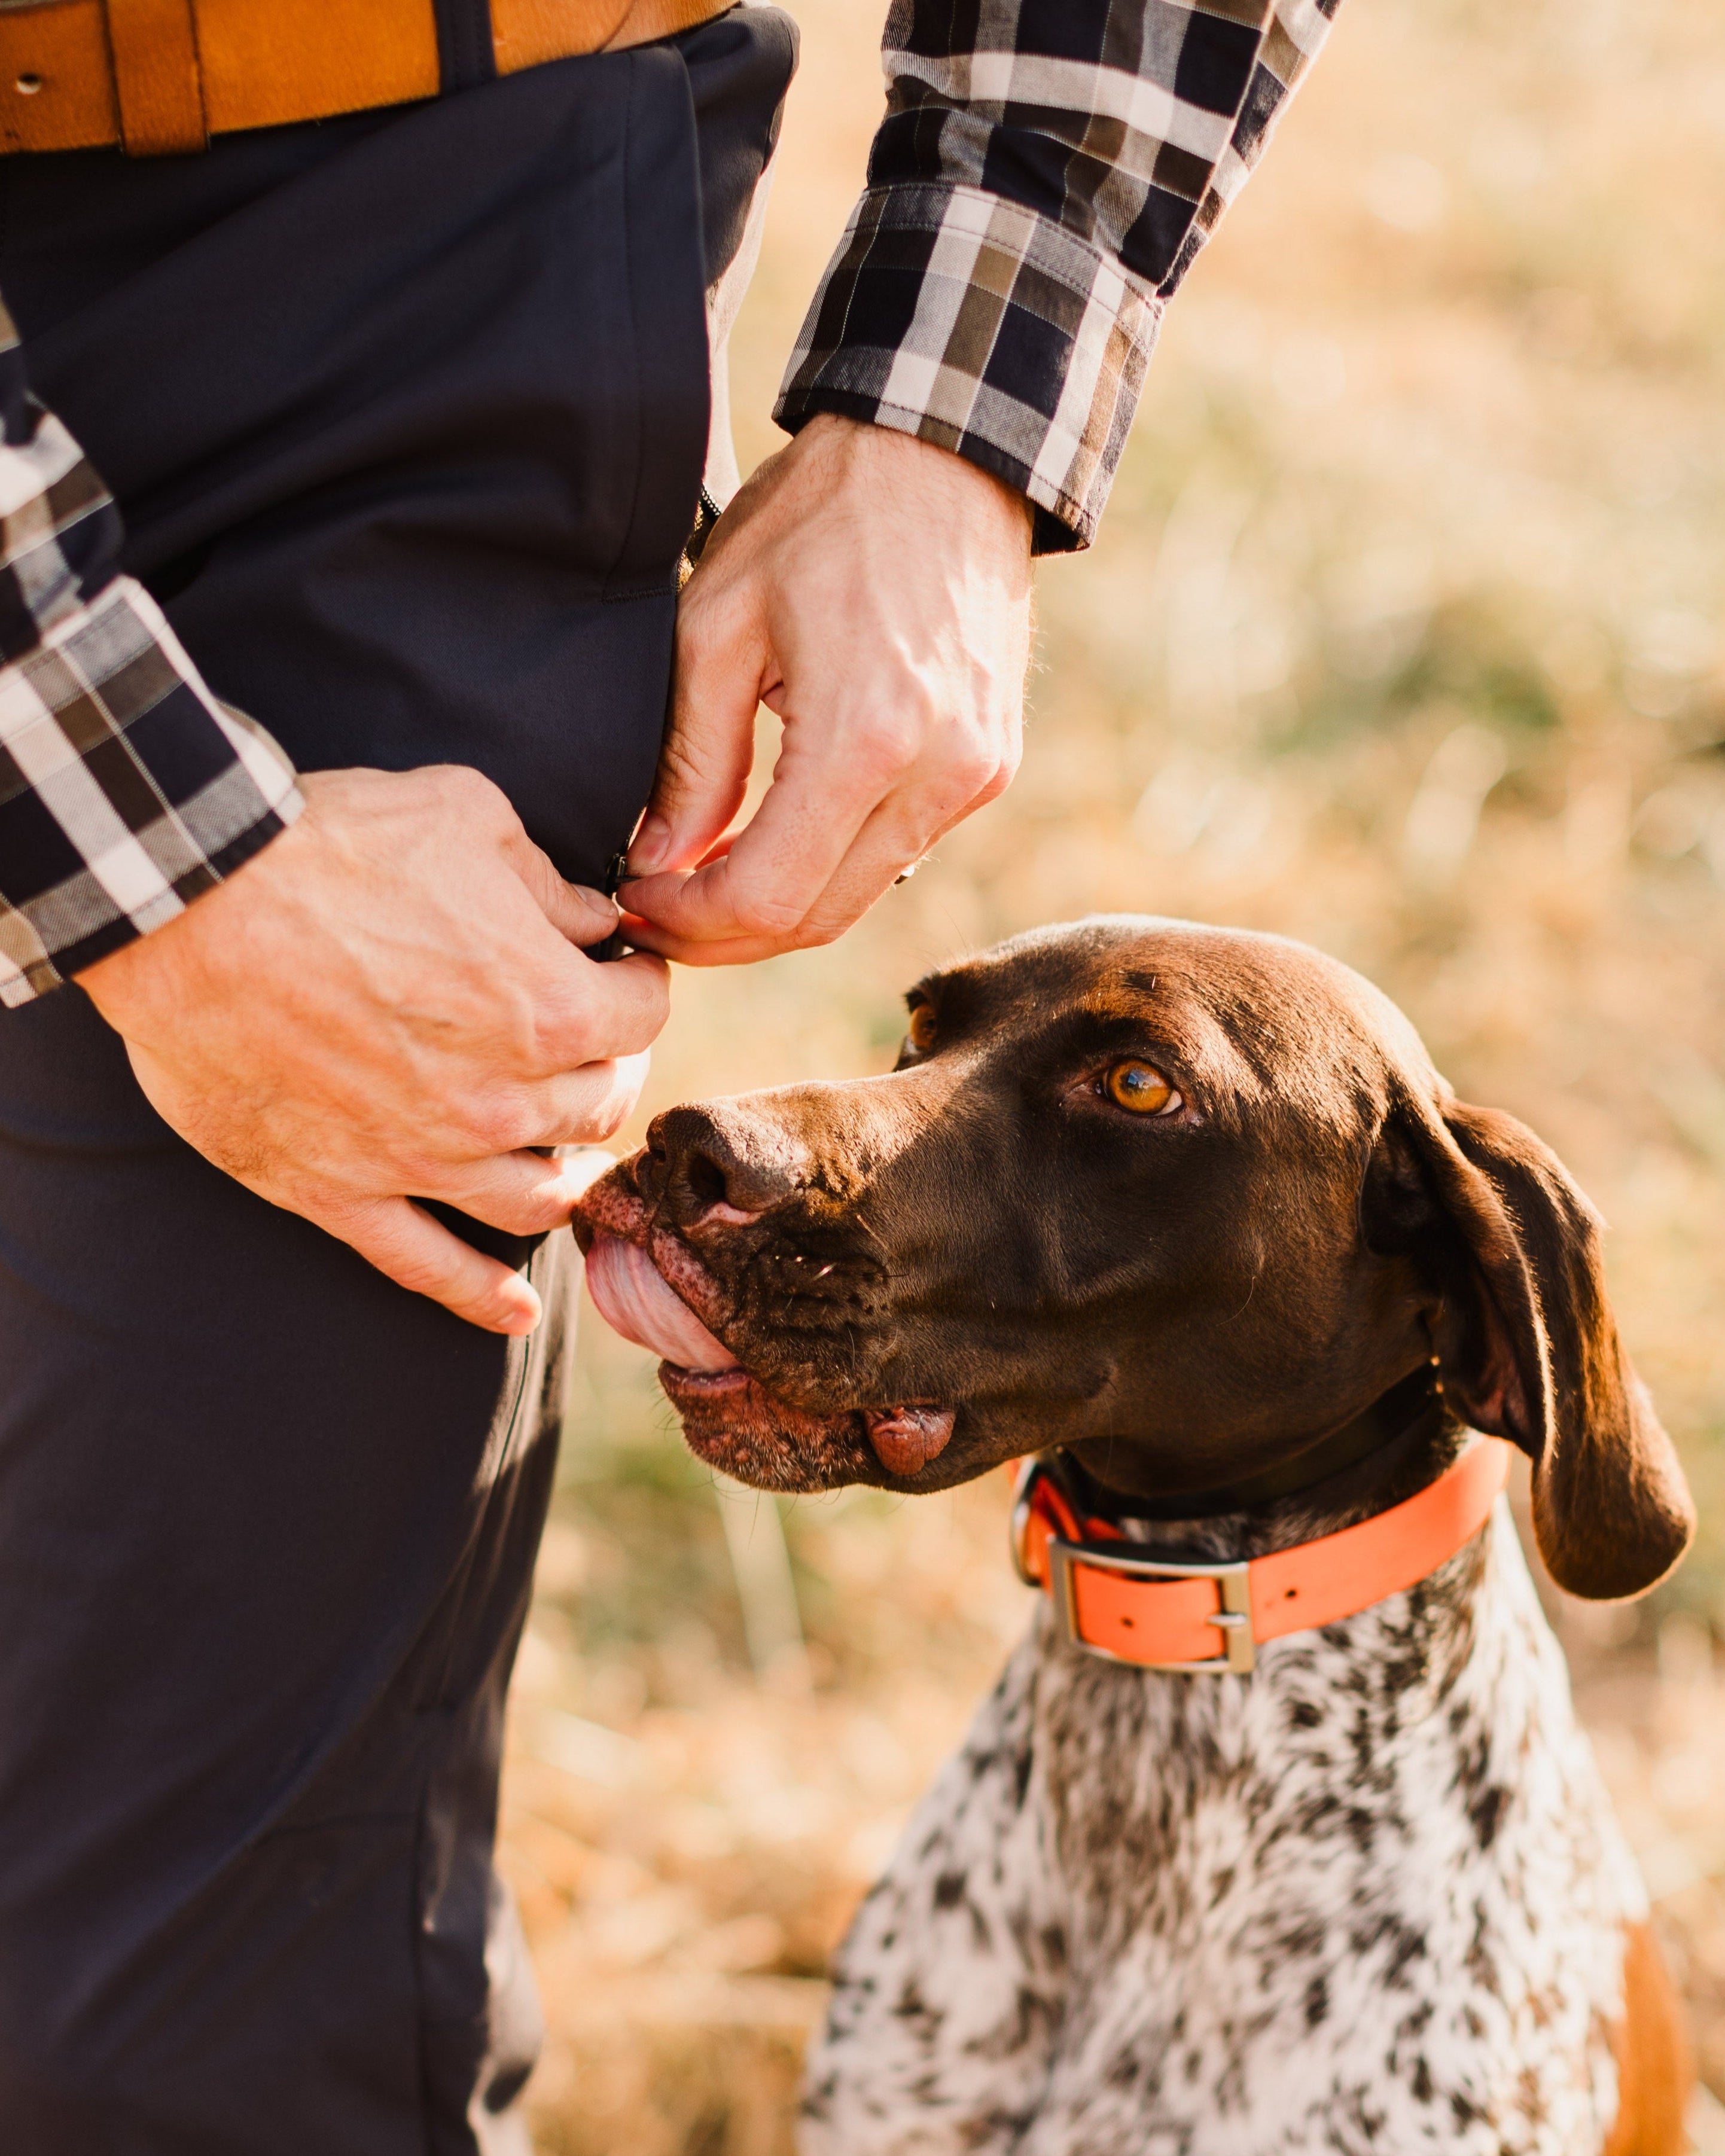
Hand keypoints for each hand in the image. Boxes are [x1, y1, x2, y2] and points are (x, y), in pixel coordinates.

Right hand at [78, 765, 667, 1334]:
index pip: (642, 1014)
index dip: (641, 982)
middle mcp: (501, 1097)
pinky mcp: (342, 1192)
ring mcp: (422, 1156)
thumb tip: (594, 916)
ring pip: (536, 1198)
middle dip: (608, 1070)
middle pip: (599, 1108)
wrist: (187, 899)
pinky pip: (426, 1267)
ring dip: (565, 1177)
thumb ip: (547, 881)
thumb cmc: (330, 842)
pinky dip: (480, 1299)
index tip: (624, 968)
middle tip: (591, 1045)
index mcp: (549, 1005)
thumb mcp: (467, 816)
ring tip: (568, 1157)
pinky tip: (517, 1314)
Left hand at [619, 415, 1032, 963]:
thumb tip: (657, 863)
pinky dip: (827, 867)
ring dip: (776, 907)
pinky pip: (896, 852)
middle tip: (656, 913)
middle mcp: (937, 776)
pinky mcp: (988, 769)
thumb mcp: (717, 625)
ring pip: (858, 898)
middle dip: (725, 935)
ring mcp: (975, 778)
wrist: (943, 458)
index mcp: (866, 740)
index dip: (689, 921)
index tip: (634, 900)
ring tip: (702, 880)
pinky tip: (773, 840)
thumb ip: (691, 761)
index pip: (768, 897)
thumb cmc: (819, 519)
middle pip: (817, 919)